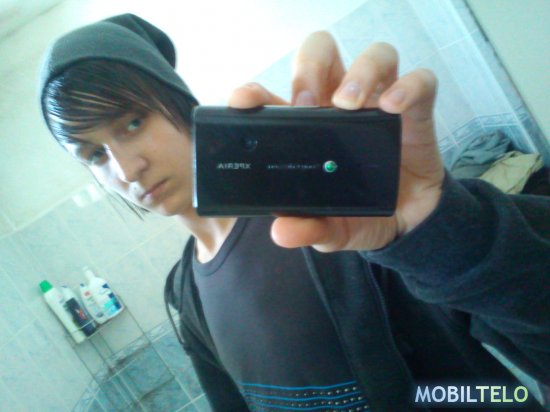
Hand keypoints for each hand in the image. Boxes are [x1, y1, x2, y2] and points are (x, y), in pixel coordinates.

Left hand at [228, 32, 444, 251]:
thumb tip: (281, 231)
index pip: (278, 96)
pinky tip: (392, 107)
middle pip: (323, 55)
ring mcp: (379, 104)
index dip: (256, 91)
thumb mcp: (332, 228)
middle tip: (306, 103)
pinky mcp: (415, 111)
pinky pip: (420, 82)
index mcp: (309, 129)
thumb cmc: (361, 214)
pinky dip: (408, 86)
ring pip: (374, 57)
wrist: (409, 224)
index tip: (243, 101)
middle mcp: (341, 107)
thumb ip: (309, 229)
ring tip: (348, 105)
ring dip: (359, 72)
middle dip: (308, 68)